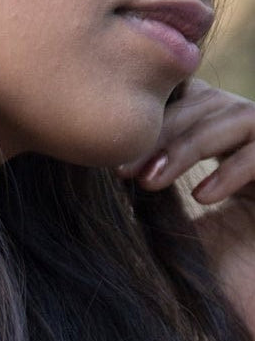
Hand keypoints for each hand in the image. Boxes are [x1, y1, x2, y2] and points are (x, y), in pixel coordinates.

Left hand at [119, 77, 254, 333]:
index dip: (147, 114)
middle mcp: (243, 122)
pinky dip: (228, 173)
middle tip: (122, 170)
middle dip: (157, 134)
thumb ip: (152, 172)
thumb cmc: (224, 246)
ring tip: (150, 183)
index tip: (110, 149)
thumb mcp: (178, 203)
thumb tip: (101, 156)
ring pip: (228, 120)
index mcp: (216, 122)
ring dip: (184, 149)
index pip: (180, 94)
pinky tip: (201, 198)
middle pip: (199, 102)